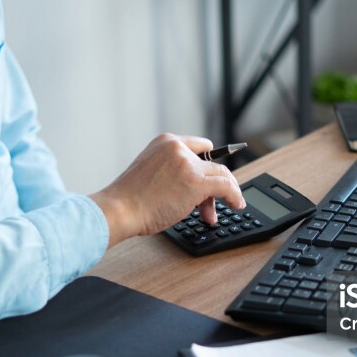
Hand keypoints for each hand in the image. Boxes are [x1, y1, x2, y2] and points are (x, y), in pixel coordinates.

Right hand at [89, 134, 245, 247]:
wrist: (119, 209)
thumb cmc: (128, 199)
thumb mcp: (149, 172)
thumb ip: (170, 170)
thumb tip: (193, 186)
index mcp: (165, 142)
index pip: (199, 147)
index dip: (208, 164)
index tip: (213, 177)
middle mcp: (178, 148)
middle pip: (210, 164)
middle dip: (212, 186)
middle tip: (208, 205)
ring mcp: (188, 164)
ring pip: (220, 175)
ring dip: (222, 194)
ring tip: (212, 214)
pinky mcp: (196, 182)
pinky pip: (226, 186)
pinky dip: (234, 195)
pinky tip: (237, 204)